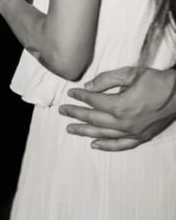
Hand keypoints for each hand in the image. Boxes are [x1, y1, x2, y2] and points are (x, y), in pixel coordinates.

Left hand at [59, 66, 175, 150]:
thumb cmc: (157, 81)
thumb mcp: (130, 73)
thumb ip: (106, 79)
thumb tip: (88, 86)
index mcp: (120, 105)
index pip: (93, 101)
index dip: (80, 96)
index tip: (70, 93)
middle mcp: (124, 122)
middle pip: (94, 119)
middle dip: (76, 114)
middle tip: (62, 111)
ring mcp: (133, 132)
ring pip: (103, 134)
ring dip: (85, 131)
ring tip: (70, 129)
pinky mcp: (141, 137)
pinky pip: (120, 145)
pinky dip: (106, 146)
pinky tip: (94, 144)